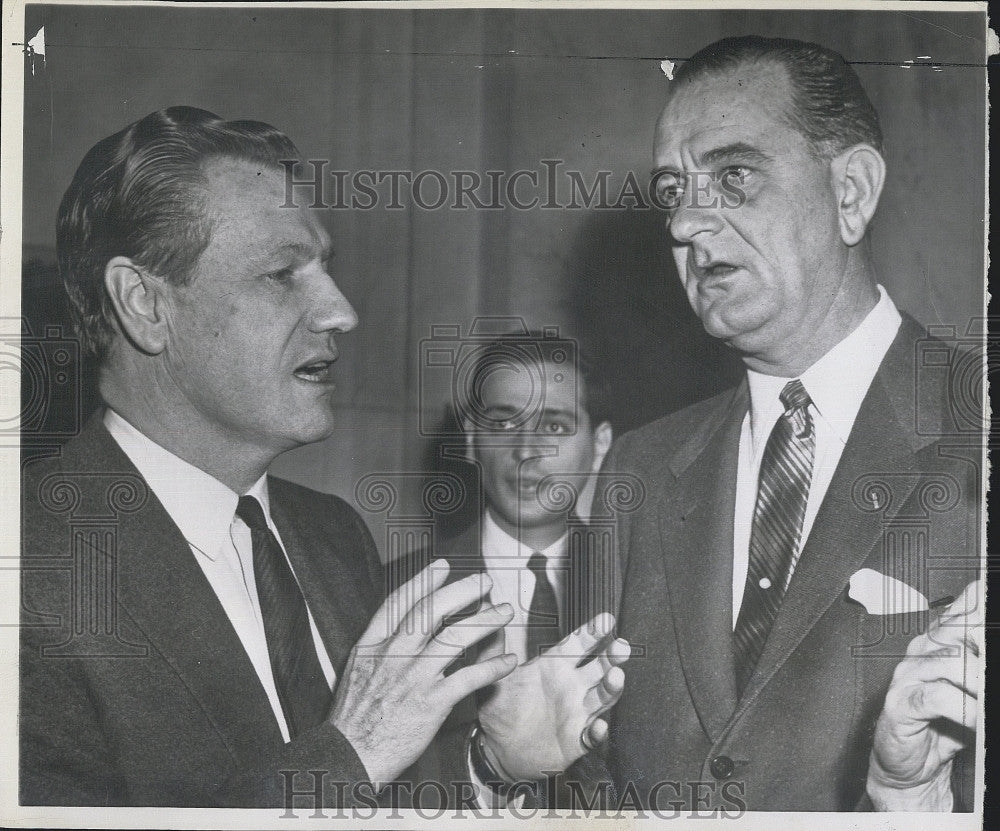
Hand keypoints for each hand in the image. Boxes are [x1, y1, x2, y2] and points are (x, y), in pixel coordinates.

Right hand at [330, 561, 516, 786]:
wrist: (348, 757)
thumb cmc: (352, 720)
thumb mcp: (355, 671)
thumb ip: (379, 647)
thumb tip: (400, 629)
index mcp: (372, 645)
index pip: (399, 602)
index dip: (423, 580)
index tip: (443, 566)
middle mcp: (394, 655)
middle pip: (432, 610)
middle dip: (462, 591)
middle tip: (483, 581)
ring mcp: (414, 677)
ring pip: (455, 637)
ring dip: (485, 621)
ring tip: (504, 612)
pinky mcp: (431, 702)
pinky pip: (469, 677)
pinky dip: (492, 667)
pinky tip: (507, 661)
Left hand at [478, 612, 629, 780]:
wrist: (497, 749)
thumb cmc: (499, 709)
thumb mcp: (494, 678)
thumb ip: (493, 650)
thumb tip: (488, 617)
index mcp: (554, 667)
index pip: (578, 644)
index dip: (593, 631)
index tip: (606, 619)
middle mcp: (571, 687)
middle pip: (599, 667)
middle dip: (612, 656)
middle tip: (621, 645)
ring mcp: (576, 713)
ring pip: (601, 697)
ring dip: (611, 687)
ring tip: (616, 676)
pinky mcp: (576, 741)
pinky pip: (590, 736)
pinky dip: (597, 732)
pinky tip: (599, 726)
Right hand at [867, 579, 981, 810]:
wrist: (911, 767)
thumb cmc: (944, 728)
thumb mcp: (973, 692)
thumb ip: (981, 665)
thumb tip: (996, 640)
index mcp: (939, 641)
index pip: (963, 609)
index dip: (979, 605)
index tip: (990, 609)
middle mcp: (922, 651)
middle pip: (961, 630)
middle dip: (984, 647)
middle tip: (990, 671)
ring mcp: (909, 674)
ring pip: (953, 662)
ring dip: (981, 684)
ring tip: (988, 700)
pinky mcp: (901, 702)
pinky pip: (939, 696)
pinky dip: (965, 708)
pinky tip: (977, 718)